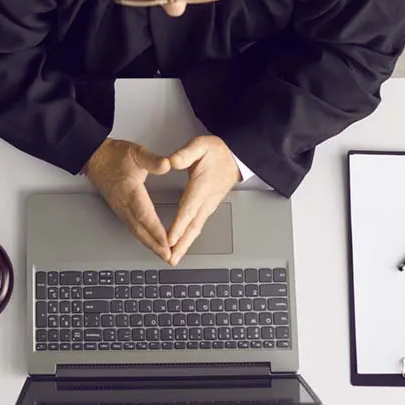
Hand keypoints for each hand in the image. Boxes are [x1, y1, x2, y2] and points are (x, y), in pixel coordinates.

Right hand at [83, 138, 172, 261]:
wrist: (94, 157)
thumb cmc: (114, 155)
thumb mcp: (136, 152)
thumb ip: (152, 159)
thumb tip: (167, 164)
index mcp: (129, 190)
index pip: (144, 214)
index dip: (155, 229)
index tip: (166, 241)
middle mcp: (123, 203)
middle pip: (140, 229)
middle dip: (154, 244)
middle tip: (168, 256)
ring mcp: (120, 208)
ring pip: (135, 231)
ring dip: (149, 244)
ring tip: (162, 254)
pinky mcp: (119, 209)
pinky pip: (132, 227)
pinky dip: (142, 238)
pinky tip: (150, 242)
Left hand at [166, 136, 240, 265]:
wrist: (235, 157)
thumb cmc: (216, 152)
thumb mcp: (200, 145)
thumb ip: (185, 153)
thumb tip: (171, 161)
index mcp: (201, 186)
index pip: (188, 209)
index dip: (179, 225)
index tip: (170, 239)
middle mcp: (205, 201)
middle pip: (192, 226)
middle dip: (180, 244)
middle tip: (170, 259)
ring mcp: (208, 206)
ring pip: (195, 229)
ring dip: (184, 245)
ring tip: (173, 259)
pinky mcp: (207, 208)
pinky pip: (197, 227)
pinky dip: (188, 239)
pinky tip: (181, 245)